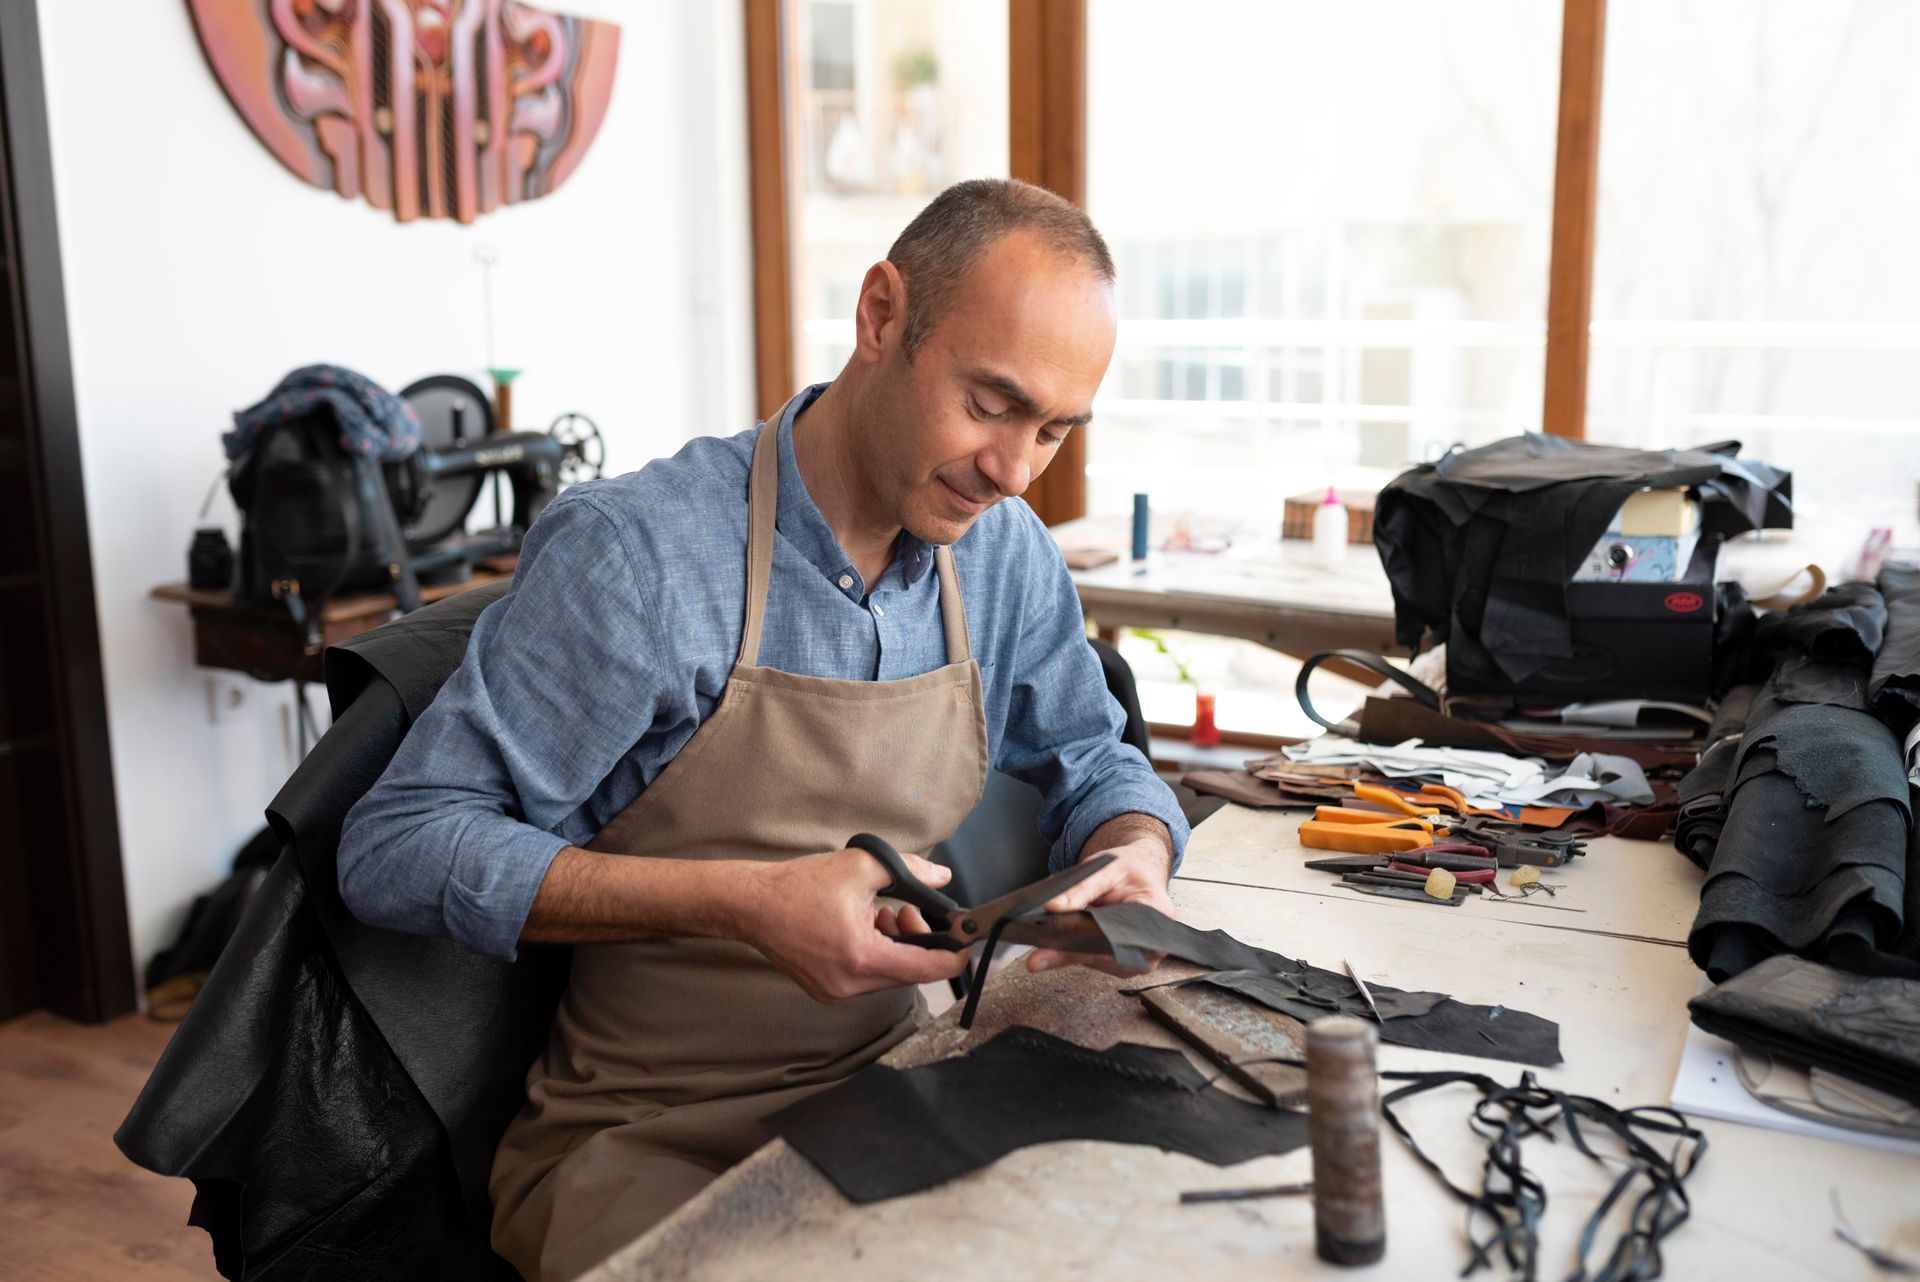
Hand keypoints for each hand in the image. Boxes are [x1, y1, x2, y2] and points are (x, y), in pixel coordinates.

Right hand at [739, 846, 968, 1000]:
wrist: (751, 905)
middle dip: (917, 940)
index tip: (964, 939)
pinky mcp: (825, 990)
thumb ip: (909, 871)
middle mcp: (850, 984)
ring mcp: (836, 991)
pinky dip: (874, 953)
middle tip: (904, 909)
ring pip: (888, 973)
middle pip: (908, 971)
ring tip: (878, 913)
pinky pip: (867, 976)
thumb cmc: (799, 886)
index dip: (952, 955)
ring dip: (895, 945)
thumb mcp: (861, 866)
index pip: (926, 969)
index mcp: (862, 957)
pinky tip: (860, 926)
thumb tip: (942, 878)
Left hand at [1025, 837, 1175, 975]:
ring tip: (1042, 946)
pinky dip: (1073, 953)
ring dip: (1068, 953)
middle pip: (1106, 952)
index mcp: (1156, 914)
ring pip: (1097, 961)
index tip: (1059, 929)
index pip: (1119, 930)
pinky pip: (1094, 962)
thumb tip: (1053, 907)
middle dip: (1070, 947)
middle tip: (1038, 952)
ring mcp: (1138, 958)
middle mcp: (1153, 944)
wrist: (1139, 875)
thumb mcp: (1105, 869)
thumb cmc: (1127, 871)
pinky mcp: (1122, 964)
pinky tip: (1054, 946)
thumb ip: (1081, 888)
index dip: (1087, 931)